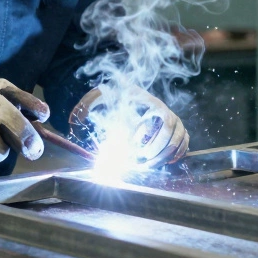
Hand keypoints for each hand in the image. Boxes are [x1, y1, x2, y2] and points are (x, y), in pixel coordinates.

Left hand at [70, 87, 188, 167]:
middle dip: (157, 154)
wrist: (125, 93)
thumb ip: (86, 106)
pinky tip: (161, 162)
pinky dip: (176, 155)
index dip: (153, 140)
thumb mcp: (98, 97)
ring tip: (149, 164)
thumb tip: (74, 122)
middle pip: (172, 136)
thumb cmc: (112, 95)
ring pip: (179, 142)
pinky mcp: (176, 130)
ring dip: (165, 157)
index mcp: (151, 102)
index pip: (163, 121)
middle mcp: (166, 110)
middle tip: (142, 162)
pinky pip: (184, 144)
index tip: (136, 148)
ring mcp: (173, 120)